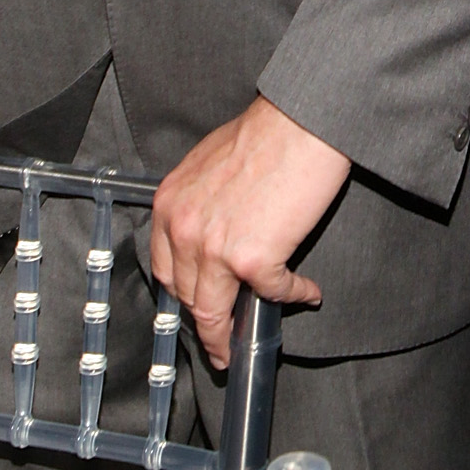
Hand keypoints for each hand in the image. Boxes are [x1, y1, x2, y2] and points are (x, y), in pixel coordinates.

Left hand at [151, 95, 339, 368]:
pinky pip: (272, 293)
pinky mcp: (252, 259)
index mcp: (170, 205)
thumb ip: (201, 201)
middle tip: (218, 342)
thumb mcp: (210, 164)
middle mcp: (183, 230)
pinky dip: (292, 296)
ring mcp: (214, 249)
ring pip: (215, 312)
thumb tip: (215, 229)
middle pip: (187, 297)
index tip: (192, 307)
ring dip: (230, 336)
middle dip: (204, 323)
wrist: (300, 122)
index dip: (180, 293)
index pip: (164, 267)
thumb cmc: (265, 133)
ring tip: (241, 347)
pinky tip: (306, 292)